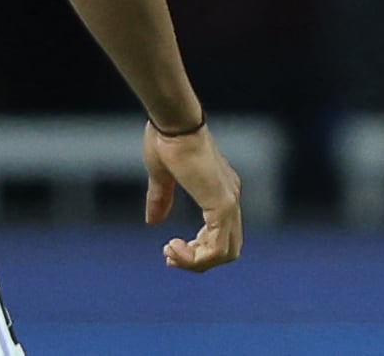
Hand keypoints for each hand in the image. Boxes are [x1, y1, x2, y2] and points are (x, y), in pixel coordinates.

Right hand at [143, 121, 243, 271]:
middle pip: (228, 249)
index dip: (197, 249)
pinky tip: (174, 247)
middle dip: (198, 260)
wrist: (173, 121)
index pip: (221, 235)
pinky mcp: (222, 204)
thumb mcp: (162, 175)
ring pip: (225, 252)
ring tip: (170, 253)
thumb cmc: (167, 139)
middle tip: (170, 255)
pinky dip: (196, 257)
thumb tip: (153, 222)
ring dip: (195, 261)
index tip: (171, 248)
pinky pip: (217, 247)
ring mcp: (229, 202)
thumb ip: (161, 199)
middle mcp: (230, 198)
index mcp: (220, 191)